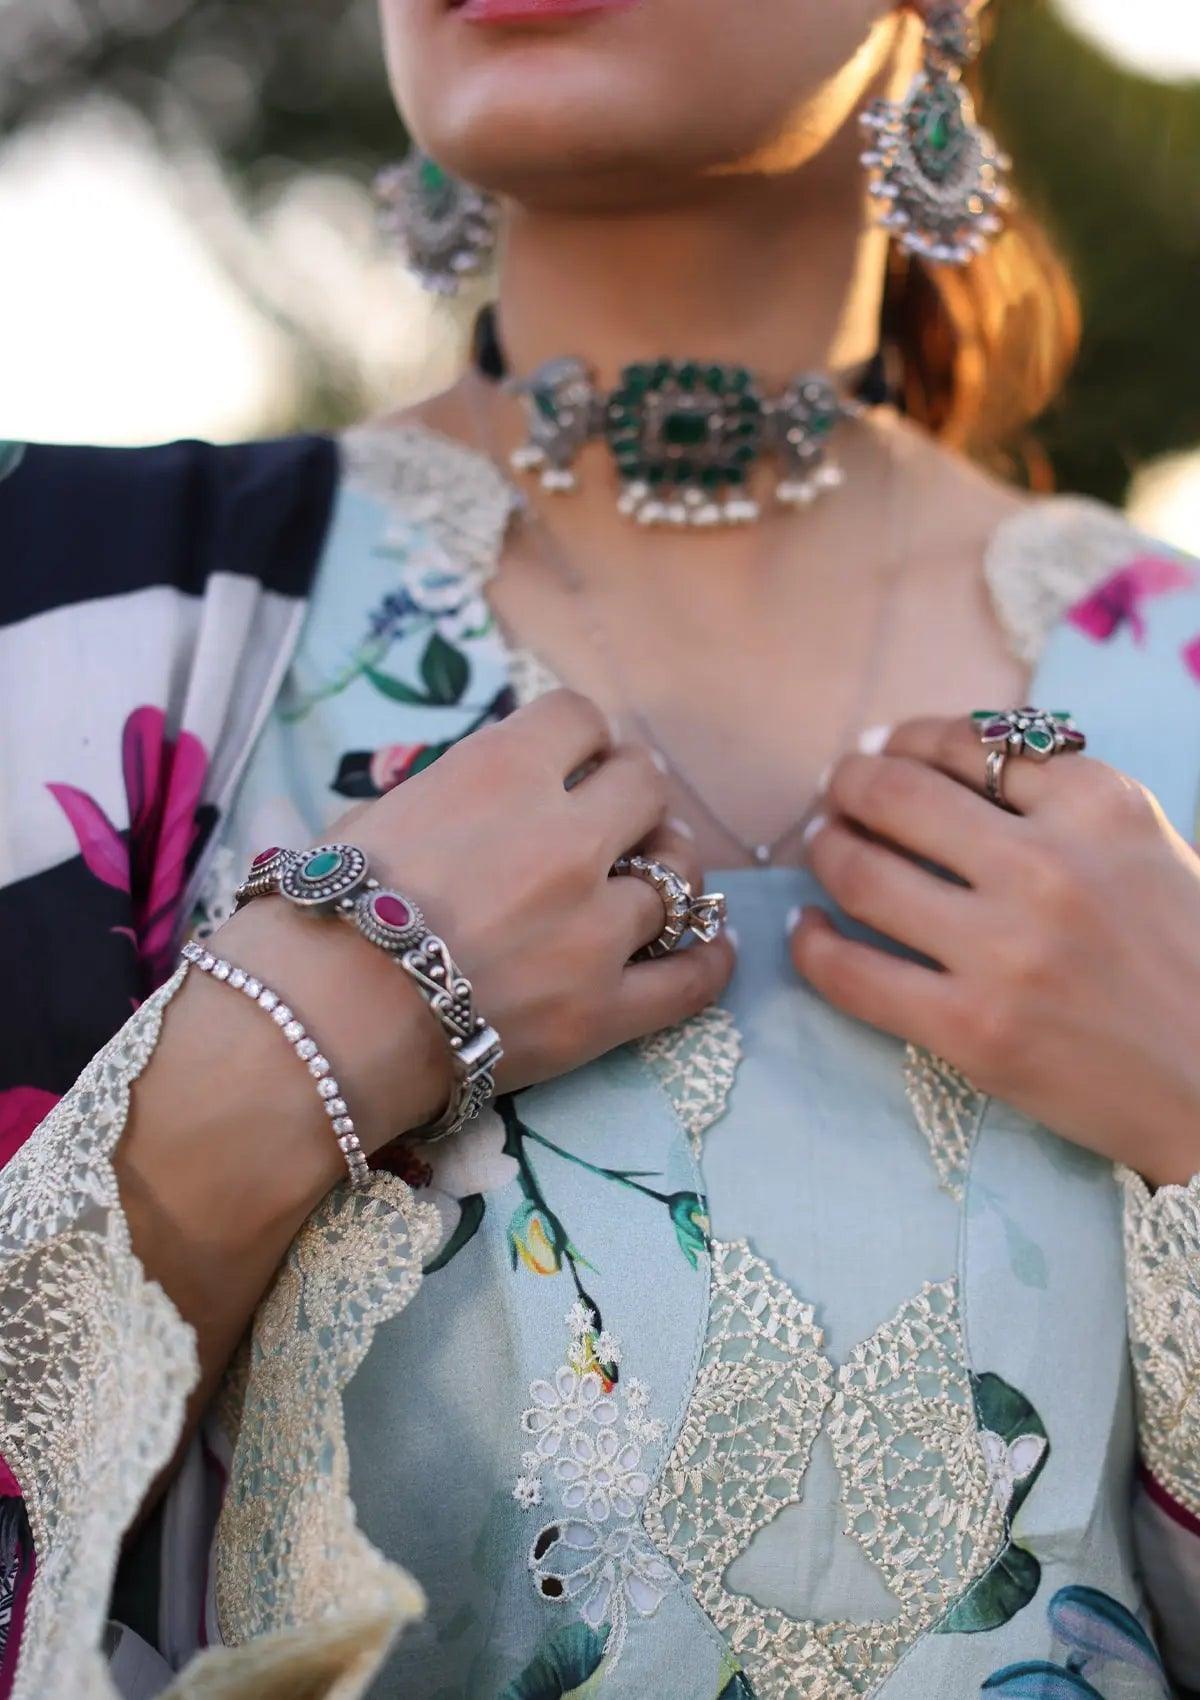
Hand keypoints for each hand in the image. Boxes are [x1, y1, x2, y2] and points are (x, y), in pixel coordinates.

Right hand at [217, 688, 733, 1160]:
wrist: (314, 1027)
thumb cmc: (319, 915)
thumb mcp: (375, 816)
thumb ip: (455, 794)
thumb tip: (491, 795)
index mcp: (500, 772)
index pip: (582, 717)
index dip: (579, 738)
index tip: (572, 761)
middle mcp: (564, 836)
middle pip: (646, 783)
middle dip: (630, 794)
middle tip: (614, 819)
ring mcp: (594, 925)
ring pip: (679, 874)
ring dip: (664, 871)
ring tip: (648, 883)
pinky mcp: (605, 1008)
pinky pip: (694, 977)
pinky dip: (708, 958)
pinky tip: (708, 947)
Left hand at [790, 715, 1199, 1186]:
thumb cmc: (1185, 961)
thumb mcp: (1146, 847)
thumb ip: (1057, 800)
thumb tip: (928, 759)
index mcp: (1102, 805)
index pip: (967, 742)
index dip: (905, 740)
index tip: (881, 748)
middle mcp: (1050, 867)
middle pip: (896, 793)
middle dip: (848, 783)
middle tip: (835, 794)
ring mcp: (1007, 952)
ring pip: (861, 873)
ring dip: (824, 850)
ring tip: (822, 847)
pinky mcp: (972, 1031)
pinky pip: (851, 973)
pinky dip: (810, 944)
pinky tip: (807, 929)